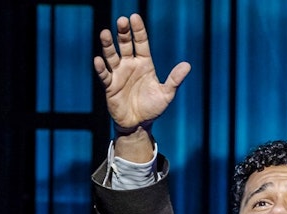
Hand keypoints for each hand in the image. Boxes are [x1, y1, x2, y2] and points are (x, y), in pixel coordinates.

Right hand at [93, 14, 190, 134]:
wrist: (139, 124)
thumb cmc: (153, 108)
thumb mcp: (166, 94)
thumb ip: (175, 79)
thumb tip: (188, 65)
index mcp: (144, 64)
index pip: (141, 42)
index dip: (138, 30)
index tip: (134, 17)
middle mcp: (130, 65)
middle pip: (125, 45)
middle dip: (123, 33)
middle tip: (121, 21)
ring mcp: (119, 74)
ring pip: (112, 56)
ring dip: (108, 45)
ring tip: (105, 33)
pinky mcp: (110, 86)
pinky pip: (105, 75)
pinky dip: (101, 68)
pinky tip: (99, 60)